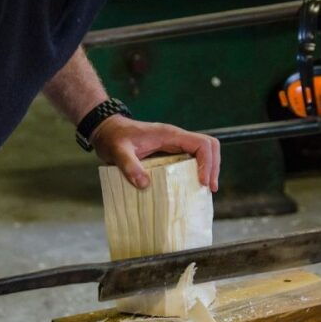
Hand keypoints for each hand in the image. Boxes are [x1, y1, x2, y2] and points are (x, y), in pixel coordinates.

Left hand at [91, 115, 220, 191]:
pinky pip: (192, 159)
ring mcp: (175, 145)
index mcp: (170, 135)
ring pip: (203, 152)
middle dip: (213, 167)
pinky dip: (197, 171)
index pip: (202, 144)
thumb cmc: (113, 138)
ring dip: (208, 169)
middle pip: (209, 147)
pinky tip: (192, 186)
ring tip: (205, 190)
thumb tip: (145, 184)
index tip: (202, 182)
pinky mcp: (170, 152)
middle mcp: (176, 138)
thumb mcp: (118, 151)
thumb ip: (129, 166)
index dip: (207, 163)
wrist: (107, 131)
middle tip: (209, 189)